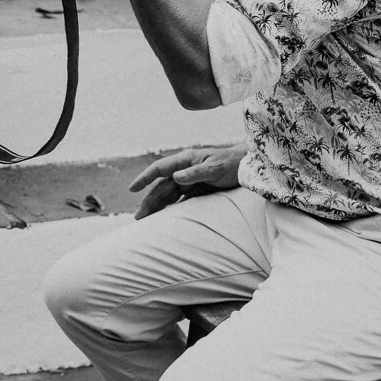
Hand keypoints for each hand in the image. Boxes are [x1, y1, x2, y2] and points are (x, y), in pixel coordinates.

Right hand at [129, 144, 244, 218]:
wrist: (248, 166)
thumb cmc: (232, 163)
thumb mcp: (215, 168)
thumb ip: (196, 173)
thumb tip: (175, 178)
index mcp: (185, 160)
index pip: (159, 168)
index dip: (144, 178)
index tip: (132, 189)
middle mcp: (184, 169)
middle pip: (161, 185)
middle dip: (148, 200)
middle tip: (138, 217)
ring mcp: (190, 179)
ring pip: (168, 194)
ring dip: (156, 205)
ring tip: (146, 219)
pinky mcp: (197, 188)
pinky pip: (179, 199)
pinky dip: (170, 207)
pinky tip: (164, 217)